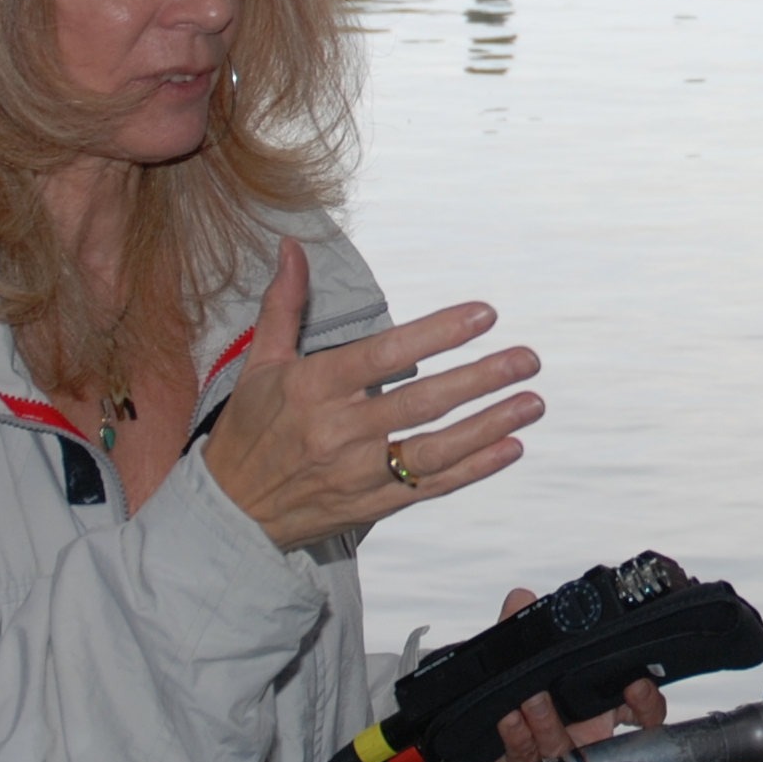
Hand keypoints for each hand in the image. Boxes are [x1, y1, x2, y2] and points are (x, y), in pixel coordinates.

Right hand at [198, 241, 544, 553]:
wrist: (230, 514)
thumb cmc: (248, 432)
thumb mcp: (259, 365)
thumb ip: (284, 305)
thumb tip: (292, 247)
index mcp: (313, 388)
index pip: (384, 355)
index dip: (437, 333)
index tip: (483, 315)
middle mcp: (340, 431)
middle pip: (422, 403)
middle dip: (480, 379)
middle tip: (528, 359)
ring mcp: (359, 473)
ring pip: (435, 448)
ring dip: (489, 425)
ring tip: (532, 401)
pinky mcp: (373, 505)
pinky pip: (431, 485)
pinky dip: (474, 468)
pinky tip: (512, 447)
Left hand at [482, 586, 673, 761]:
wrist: (477, 729)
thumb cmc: (519, 687)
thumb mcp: (526, 655)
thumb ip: (524, 627)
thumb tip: (520, 598)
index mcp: (601, 709)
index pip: (641, 713)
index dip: (647, 705)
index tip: (639, 685)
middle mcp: (587, 738)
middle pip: (623, 747)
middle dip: (627, 732)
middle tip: (617, 696)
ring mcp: (560, 758)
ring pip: (566, 750)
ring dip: (550, 723)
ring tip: (533, 699)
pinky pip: (526, 760)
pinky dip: (518, 738)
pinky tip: (510, 719)